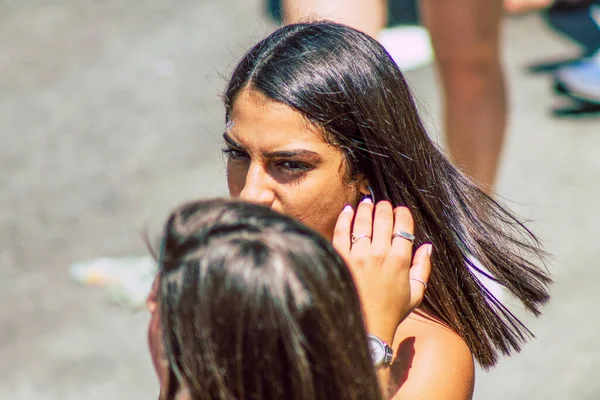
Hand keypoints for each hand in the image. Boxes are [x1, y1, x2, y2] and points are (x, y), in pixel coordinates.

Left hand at [332, 198, 431, 343]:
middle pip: (383, 219)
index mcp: (401, 260)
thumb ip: (423, 267)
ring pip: (363, 221)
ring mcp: (359, 255)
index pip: (403, 226)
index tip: (399, 210)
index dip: (402, 213)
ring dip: (366, 208)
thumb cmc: (392, 311)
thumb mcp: (416, 293)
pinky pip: (342, 231)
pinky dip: (345, 218)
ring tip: (366, 202)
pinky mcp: (342, 259)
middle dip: (384, 207)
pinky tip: (347, 210)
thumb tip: (427, 245)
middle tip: (382, 203)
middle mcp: (381, 254)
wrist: (367, 327)